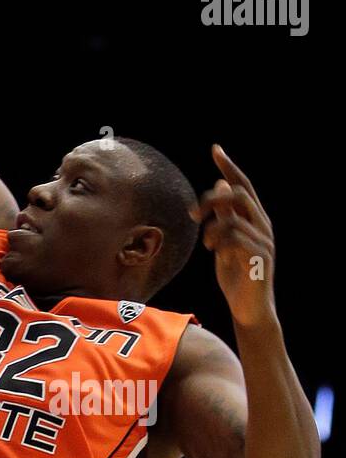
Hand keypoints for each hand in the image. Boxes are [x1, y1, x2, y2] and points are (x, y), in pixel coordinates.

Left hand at [190, 145, 276, 327]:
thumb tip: (219, 185)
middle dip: (210, 199)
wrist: (249, 308)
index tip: (215, 149)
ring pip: (232, 214)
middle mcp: (263, 225)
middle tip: (193, 214)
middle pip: (237, 194)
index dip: (229, 166)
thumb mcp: (225, 241)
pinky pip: (233, 235)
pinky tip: (212, 251)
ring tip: (206, 244)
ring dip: (211, 226)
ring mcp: (263, 240)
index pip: (243, 185)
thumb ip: (224, 216)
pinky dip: (217, 239)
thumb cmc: (236, 275)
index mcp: (255, 219)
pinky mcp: (259, 255)